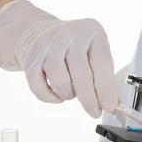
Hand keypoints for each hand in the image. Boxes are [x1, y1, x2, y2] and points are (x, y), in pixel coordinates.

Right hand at [0, 0, 117, 117]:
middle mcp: (69, 34)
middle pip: (81, 74)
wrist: (37, 32)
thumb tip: (111, 102)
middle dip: (90, 99)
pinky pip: (40, 87)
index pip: (102, 64)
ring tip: (73, 93)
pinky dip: (50, 97)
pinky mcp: (31, 58)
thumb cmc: (72, 44)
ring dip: (69, 94)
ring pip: (61, 82)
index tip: (109, 106)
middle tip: (94, 111)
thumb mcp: (93, 48)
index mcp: (91, 30)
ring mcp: (48, 45)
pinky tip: (58, 95)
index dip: (106, 89)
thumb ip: (103, 73)